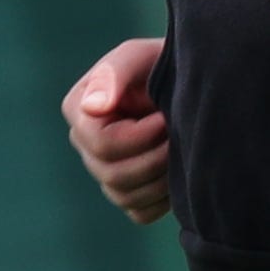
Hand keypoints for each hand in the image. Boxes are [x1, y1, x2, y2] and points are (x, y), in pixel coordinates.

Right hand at [62, 36, 171, 222]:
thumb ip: (114, 74)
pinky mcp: (129, 193)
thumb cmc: (160, 66)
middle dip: (155, 158)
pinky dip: (163, 201)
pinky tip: (180, 175)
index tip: (164, 119)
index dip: (138, 137)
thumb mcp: (139, 58)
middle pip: (112, 175)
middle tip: (180, 137)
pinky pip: (140, 213)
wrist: (189, 88)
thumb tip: (93, 108)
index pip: (100, 144)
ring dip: (162, 179)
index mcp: (80, 111)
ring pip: (125, 197)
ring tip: (183, 152)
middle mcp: (86, 146)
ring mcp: (106, 173)